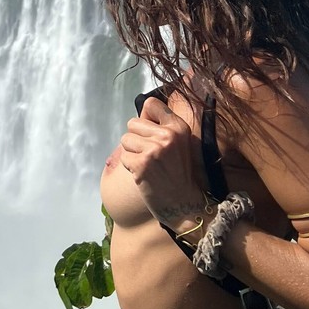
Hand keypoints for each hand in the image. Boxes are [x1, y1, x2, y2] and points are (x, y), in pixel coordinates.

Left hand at [120, 97, 205, 232]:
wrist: (184, 204)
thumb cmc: (178, 173)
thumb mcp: (179, 143)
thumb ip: (161, 126)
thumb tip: (142, 109)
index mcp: (179, 126)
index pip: (151, 104)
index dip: (146, 118)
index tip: (151, 133)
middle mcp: (168, 135)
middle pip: (132, 123)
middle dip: (136, 139)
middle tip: (151, 155)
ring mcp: (154, 149)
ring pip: (125, 139)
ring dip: (132, 153)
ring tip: (148, 164)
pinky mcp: (142, 164)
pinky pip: (124, 157)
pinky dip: (130, 166)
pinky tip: (144, 174)